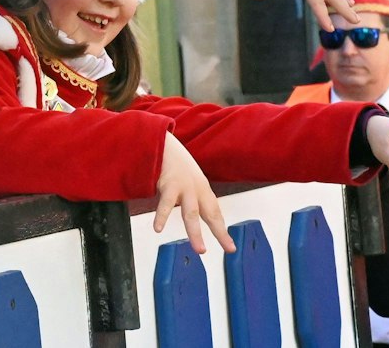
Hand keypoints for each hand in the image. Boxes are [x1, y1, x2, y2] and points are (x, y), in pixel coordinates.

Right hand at [153, 134, 233, 255]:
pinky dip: (162, 217)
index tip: (230, 248)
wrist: (162, 139)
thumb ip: (192, 196)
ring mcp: (184, 186)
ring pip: (191, 214)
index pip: (215, 213)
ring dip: (196, 233)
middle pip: (210, 214)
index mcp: (202, 189)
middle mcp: (197, 188)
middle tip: (227, 249)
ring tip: (199, 249)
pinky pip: (166, 204)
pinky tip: (158, 228)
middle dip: (219, 233)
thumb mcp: (188, 179)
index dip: (222, 231)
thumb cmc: (174, 161)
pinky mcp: (169, 183)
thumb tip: (192, 216)